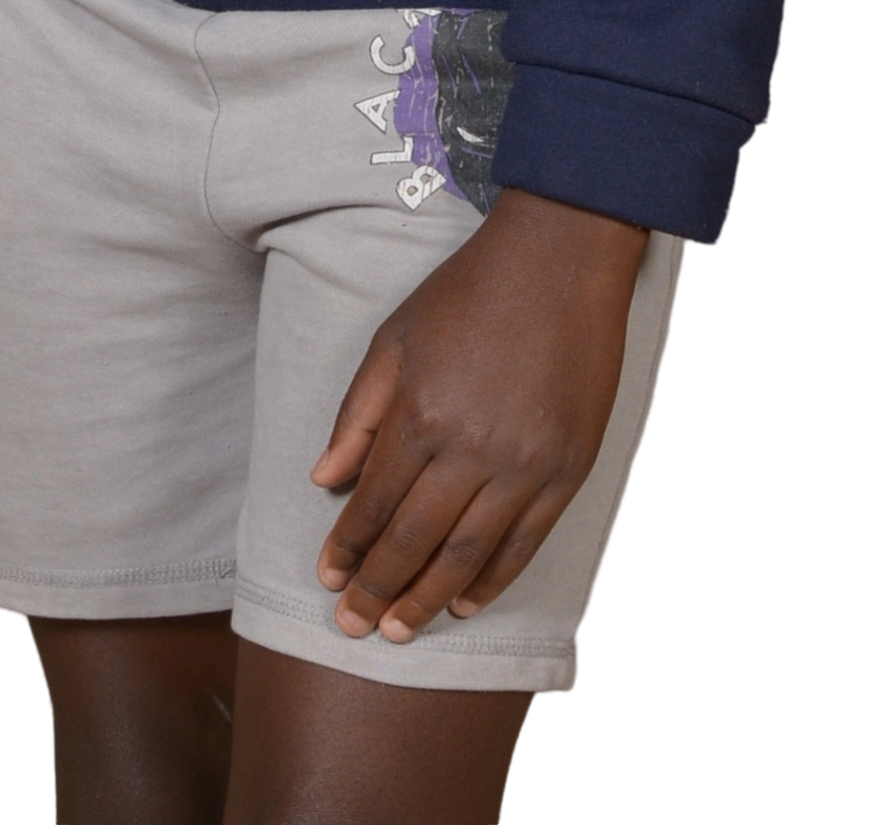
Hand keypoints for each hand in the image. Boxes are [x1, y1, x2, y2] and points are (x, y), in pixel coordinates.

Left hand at [311, 187, 647, 640]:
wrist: (559, 261)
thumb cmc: (467, 293)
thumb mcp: (395, 337)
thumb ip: (359, 413)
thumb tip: (323, 479)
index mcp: (421, 411)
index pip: (373, 500)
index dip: (346, 546)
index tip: (327, 580)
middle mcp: (471, 447)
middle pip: (415, 539)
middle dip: (378, 588)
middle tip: (352, 627)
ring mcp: (525, 463)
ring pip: (468, 553)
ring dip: (428, 598)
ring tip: (400, 631)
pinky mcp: (568, 469)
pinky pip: (525, 542)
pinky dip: (493, 580)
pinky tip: (464, 603)